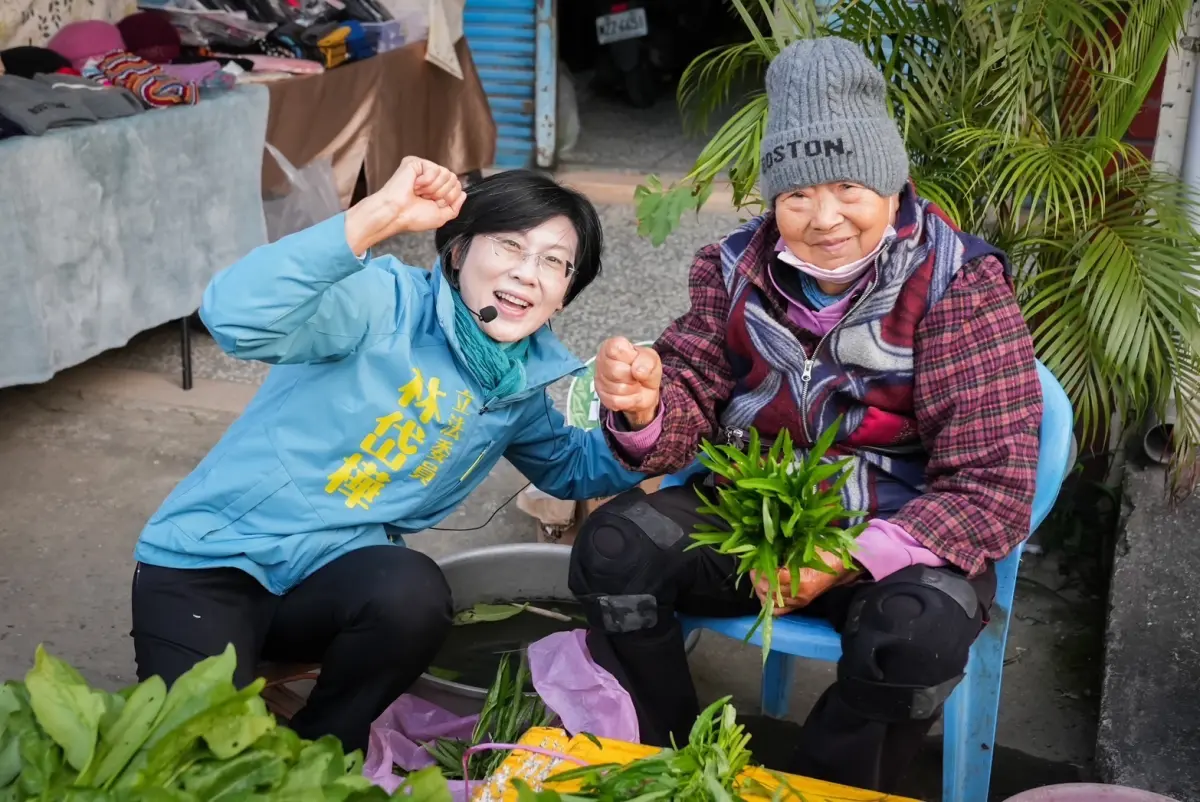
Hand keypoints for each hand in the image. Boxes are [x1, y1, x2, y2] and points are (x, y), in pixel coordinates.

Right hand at [345, 157, 464, 252]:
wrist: (397, 214)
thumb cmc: (413, 217)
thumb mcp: (441, 217)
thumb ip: (455, 207)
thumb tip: (464, 193)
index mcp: (435, 188)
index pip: (457, 186)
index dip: (448, 198)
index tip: (433, 204)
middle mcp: (430, 177)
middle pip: (454, 179)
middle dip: (442, 194)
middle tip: (425, 198)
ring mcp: (422, 168)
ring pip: (446, 173)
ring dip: (433, 189)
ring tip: (419, 193)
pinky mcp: (415, 162)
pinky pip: (434, 169)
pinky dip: (426, 182)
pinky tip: (414, 186)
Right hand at [595, 337, 661, 428]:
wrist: (646, 388)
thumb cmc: (644, 367)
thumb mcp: (651, 359)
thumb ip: (647, 361)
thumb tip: (638, 371)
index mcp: (611, 346)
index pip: (615, 349)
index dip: (630, 357)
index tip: (634, 360)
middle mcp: (601, 361)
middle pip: (615, 371)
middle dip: (632, 376)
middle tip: (636, 375)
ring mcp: (599, 380)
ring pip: (618, 389)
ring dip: (633, 389)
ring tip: (634, 384)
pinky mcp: (602, 397)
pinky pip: (617, 401)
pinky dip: (630, 400)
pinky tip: (630, 393)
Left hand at [751, 551, 860, 614]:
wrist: (842, 566)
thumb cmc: (825, 552)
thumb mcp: (805, 547)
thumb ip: (786, 551)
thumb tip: (764, 550)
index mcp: (802, 578)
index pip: (774, 579)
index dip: (761, 571)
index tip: (755, 562)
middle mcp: (799, 594)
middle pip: (769, 591)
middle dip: (757, 580)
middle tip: (754, 569)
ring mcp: (800, 601)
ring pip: (771, 602)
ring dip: (761, 590)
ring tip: (758, 579)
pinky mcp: (800, 605)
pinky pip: (779, 611)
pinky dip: (769, 603)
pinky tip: (766, 592)